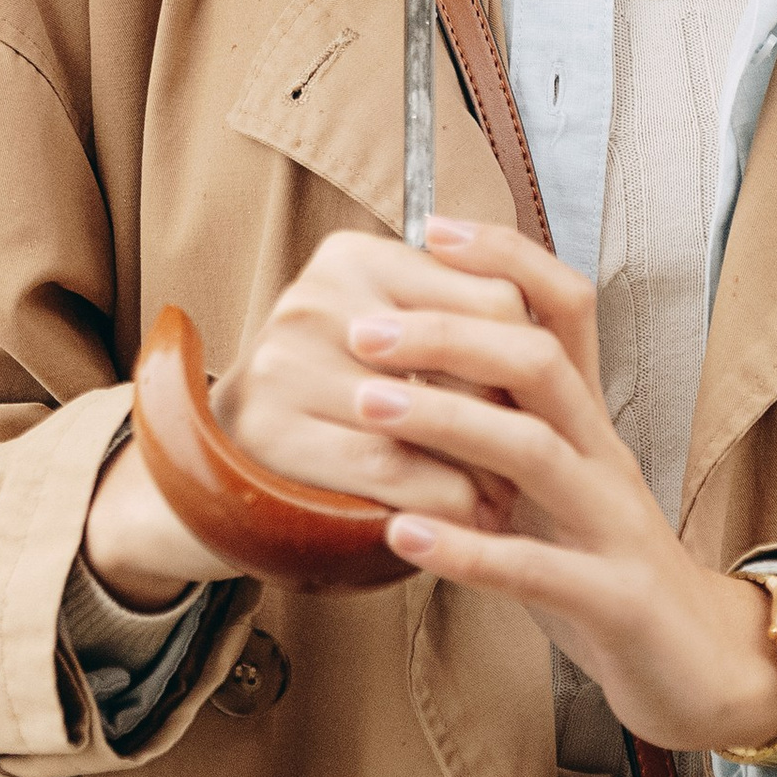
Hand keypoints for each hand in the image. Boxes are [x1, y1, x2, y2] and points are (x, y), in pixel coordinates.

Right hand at [84, 228, 530, 608]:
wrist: (224, 468)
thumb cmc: (330, 404)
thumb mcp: (385, 341)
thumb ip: (454, 320)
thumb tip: (552, 340)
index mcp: (353, 257)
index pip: (488, 294)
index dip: (527, 357)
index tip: (540, 402)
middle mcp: (315, 298)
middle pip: (467, 352)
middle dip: (511, 414)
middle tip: (537, 456)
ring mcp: (285, 363)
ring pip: (430, 418)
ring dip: (484, 469)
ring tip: (506, 496)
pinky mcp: (272, 432)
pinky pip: (389, 470)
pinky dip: (442, 502)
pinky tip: (463, 519)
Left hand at [352, 215, 776, 756]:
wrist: (700, 666)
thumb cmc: (604, 566)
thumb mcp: (555, 485)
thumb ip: (501, 426)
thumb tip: (412, 361)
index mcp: (589, 420)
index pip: (566, 306)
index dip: (506, 256)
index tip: (430, 229)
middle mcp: (605, 455)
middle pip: (540, 361)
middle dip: (448, 335)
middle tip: (363, 331)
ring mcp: (614, 525)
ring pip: (537, 450)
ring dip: (446, 420)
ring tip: (367, 406)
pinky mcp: (615, 599)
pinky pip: (537, 570)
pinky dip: (467, 551)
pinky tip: (401, 537)